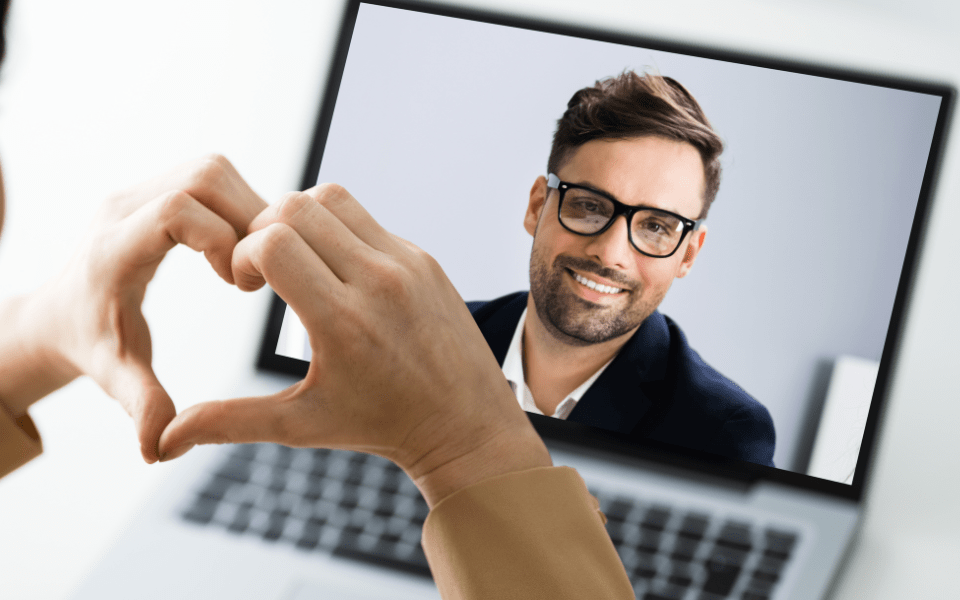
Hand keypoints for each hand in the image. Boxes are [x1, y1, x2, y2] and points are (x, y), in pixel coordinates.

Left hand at [0, 155, 266, 462]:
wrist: (60, 314)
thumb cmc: (92, 344)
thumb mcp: (117, 375)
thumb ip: (141, 403)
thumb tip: (158, 447)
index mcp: (114, 251)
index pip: (175, 211)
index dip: (221, 238)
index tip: (235, 285)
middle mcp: (124, 209)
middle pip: (204, 175)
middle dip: (247, 216)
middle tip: (256, 271)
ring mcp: (139, 193)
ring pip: (212, 170)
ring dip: (247, 208)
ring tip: (250, 262)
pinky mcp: (156, 190)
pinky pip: (210, 178)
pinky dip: (237, 206)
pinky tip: (239, 251)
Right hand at [159, 184, 550, 504]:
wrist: (464, 425)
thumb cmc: (379, 426)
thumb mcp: (301, 426)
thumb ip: (228, 422)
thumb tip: (161, 440)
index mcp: (342, 322)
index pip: (271, 241)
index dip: (243, 255)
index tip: (248, 286)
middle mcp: (378, 283)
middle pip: (296, 207)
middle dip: (264, 229)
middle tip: (266, 270)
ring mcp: (407, 264)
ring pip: (332, 199)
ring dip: (302, 220)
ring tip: (299, 263)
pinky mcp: (424, 259)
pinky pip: (367, 218)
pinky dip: (339, 231)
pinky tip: (336, 271)